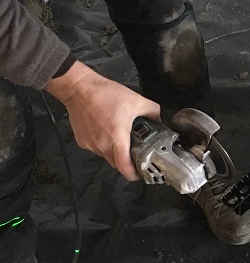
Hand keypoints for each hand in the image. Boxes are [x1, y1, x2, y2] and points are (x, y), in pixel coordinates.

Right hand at [45, 61, 160, 180]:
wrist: (79, 87)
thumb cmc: (106, 94)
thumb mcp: (136, 100)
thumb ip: (152, 111)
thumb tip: (158, 120)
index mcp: (117, 139)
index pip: (124, 167)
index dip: (133, 174)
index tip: (140, 173)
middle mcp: (102, 146)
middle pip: (117, 164)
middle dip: (126, 161)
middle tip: (134, 152)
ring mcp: (90, 145)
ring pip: (106, 156)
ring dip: (114, 152)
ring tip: (119, 138)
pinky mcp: (82, 141)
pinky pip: (96, 149)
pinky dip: (103, 145)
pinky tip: (105, 131)